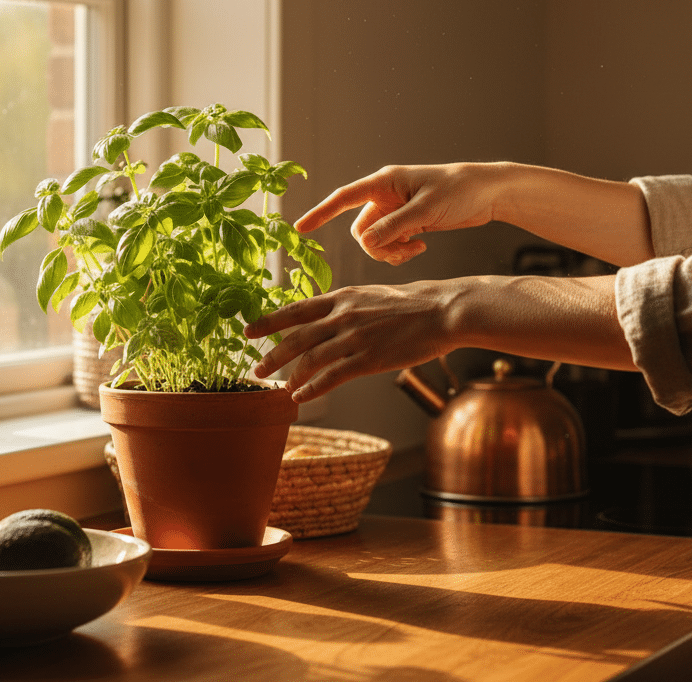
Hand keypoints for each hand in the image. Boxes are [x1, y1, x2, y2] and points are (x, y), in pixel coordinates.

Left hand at [245, 281, 466, 401]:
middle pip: (296, 337)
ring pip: (310, 359)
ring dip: (290, 375)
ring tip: (279, 386)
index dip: (269, 321)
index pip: (296, 310)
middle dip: (272, 355)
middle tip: (256, 369)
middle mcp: (343, 315)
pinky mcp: (369, 359)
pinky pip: (332, 377)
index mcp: (343, 297)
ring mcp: (355, 337)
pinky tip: (301, 397)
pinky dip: (312, 388)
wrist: (442, 311)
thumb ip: (348, 306)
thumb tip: (328, 317)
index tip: (248, 330)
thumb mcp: (372, 295)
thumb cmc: (413, 304)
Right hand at [296, 163, 503, 264]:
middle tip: (403, 252)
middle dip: (376, 246)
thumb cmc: (459, 190)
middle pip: (360, 229)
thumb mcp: (426, 210)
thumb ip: (394, 227)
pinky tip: (421, 246)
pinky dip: (400, 250)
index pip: (343, 198)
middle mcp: (385, 195)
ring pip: (375, 240)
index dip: (320, 213)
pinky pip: (390, 243)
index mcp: (384, 183)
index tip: (300, 228)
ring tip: (416, 249)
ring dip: (390, 251)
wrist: (487, 192)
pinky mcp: (406, 222)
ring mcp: (395, 210)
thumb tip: (364, 244)